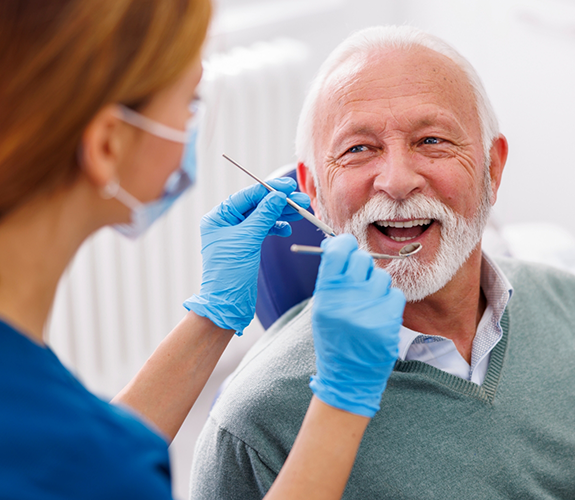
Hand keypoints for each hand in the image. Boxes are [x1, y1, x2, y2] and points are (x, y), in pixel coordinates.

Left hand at [184, 178, 309, 334]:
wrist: (228, 304)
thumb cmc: (229, 272)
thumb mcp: (248, 239)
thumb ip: (264, 215)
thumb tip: (278, 196)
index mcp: (218, 217)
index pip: (247, 196)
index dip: (269, 189)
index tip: (289, 186)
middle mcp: (226, 222)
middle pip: (257, 205)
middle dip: (280, 202)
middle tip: (302, 200)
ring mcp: (236, 234)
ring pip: (263, 217)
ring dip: (282, 213)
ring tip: (302, 211)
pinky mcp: (246, 245)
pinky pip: (264, 230)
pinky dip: (277, 227)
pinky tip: (287, 228)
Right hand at [309, 234, 404, 416]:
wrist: (347, 376)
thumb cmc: (334, 337)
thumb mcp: (322, 308)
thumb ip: (330, 277)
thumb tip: (338, 244)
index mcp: (326, 295)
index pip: (338, 251)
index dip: (344, 244)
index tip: (347, 246)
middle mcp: (347, 300)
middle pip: (362, 259)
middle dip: (361, 266)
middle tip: (358, 281)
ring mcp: (369, 310)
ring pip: (381, 276)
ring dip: (376, 286)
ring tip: (367, 305)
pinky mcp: (389, 321)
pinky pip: (395, 294)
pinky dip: (389, 301)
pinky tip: (379, 315)